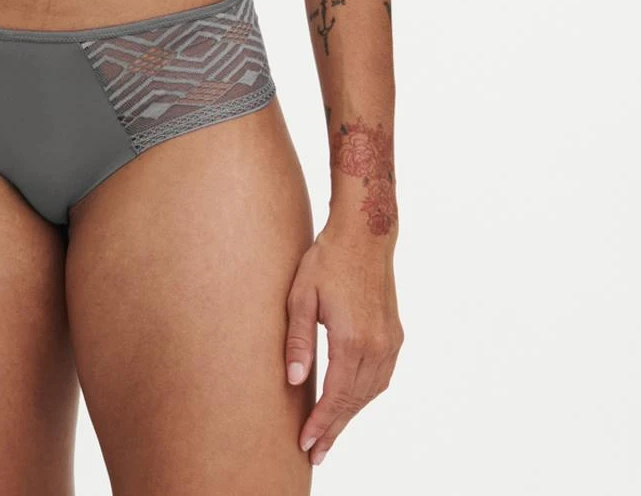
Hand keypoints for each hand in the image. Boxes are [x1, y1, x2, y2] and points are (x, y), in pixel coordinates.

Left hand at [283, 222, 403, 466]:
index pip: (335, 396)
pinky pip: (381, 377)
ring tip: (330, 431)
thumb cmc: (327, 260)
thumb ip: (298, 340)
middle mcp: (376, 346)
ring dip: (350, 414)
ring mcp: (389, 341)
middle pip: (354, 401)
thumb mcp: (301, 296)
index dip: (321, 423)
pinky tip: (351, 400)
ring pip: (370, 392)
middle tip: (316, 452)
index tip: (306, 444)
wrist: (364, 235)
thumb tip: (293, 381)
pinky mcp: (395, 335)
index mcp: (351, 339)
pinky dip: (365, 394)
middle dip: (334, 429)